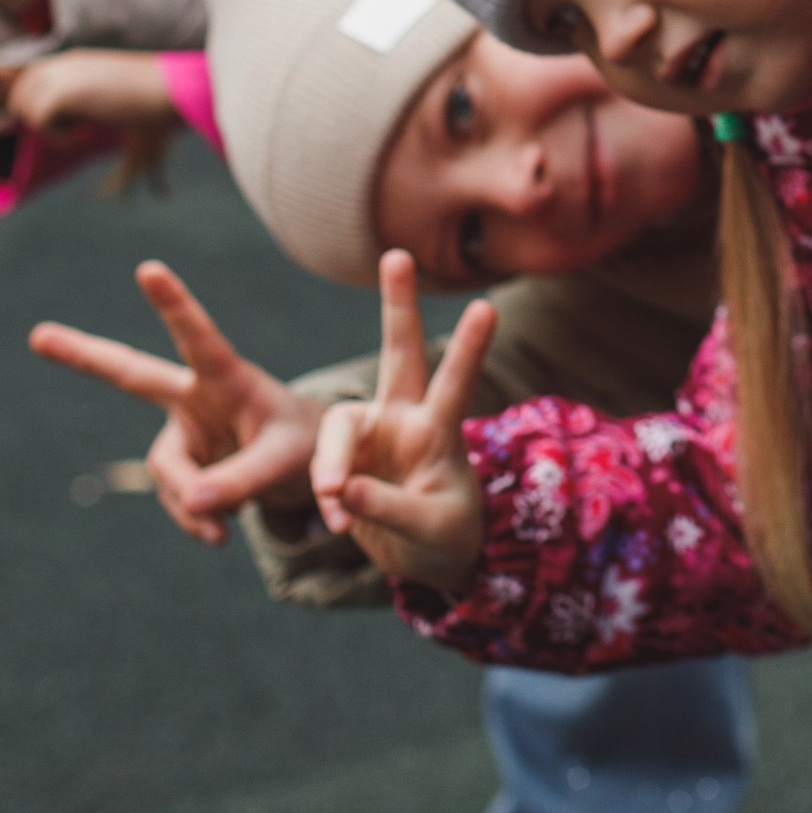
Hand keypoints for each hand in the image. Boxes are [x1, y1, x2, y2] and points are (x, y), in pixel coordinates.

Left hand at [4, 49, 180, 141]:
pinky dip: (59, 137)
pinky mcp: (64, 92)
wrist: (168, 89)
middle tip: (75, 127)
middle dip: (39, 119)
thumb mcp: (104, 89)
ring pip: (23, 108)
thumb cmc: (147, 93)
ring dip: (49, 129)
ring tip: (84, 130)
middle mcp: (62, 62)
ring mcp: (61, 75)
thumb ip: (77, 95)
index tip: (68, 122)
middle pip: (19, 96)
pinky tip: (87, 134)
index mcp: (72, 59)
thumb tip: (53, 114)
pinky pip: (38, 121)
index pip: (27, 80)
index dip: (37, 105)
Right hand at [30, 259, 325, 546]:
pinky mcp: (179, 467)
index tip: (149, 268)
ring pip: (167, 474)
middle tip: (37, 335)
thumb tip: (195, 503)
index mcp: (228, 379)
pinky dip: (195, 521)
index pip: (200, 339)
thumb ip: (243, 479)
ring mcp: (182, 432)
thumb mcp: (286, 460)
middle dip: (85, 356)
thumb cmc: (302, 445)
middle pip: (132, 375)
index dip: (174, 305)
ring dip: (191, 505)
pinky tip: (217, 533)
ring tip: (222, 530)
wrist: (303, 470)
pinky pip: (176, 502)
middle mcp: (195, 398)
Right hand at [309, 252, 496, 593]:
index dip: (470, 347)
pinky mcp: (344, 459)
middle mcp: (406, 419)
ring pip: (339, 426)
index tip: (487, 307)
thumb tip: (339, 490)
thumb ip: (388, 509)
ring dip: (332, 463)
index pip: (456, 383)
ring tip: (336, 500)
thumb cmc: (444, 535)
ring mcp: (373, 435)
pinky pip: (324, 472)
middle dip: (400, 305)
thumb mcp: (432, 530)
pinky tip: (339, 522)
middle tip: (399, 254)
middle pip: (402, 353)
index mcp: (440, 430)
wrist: (426, 558)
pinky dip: (327, 498)